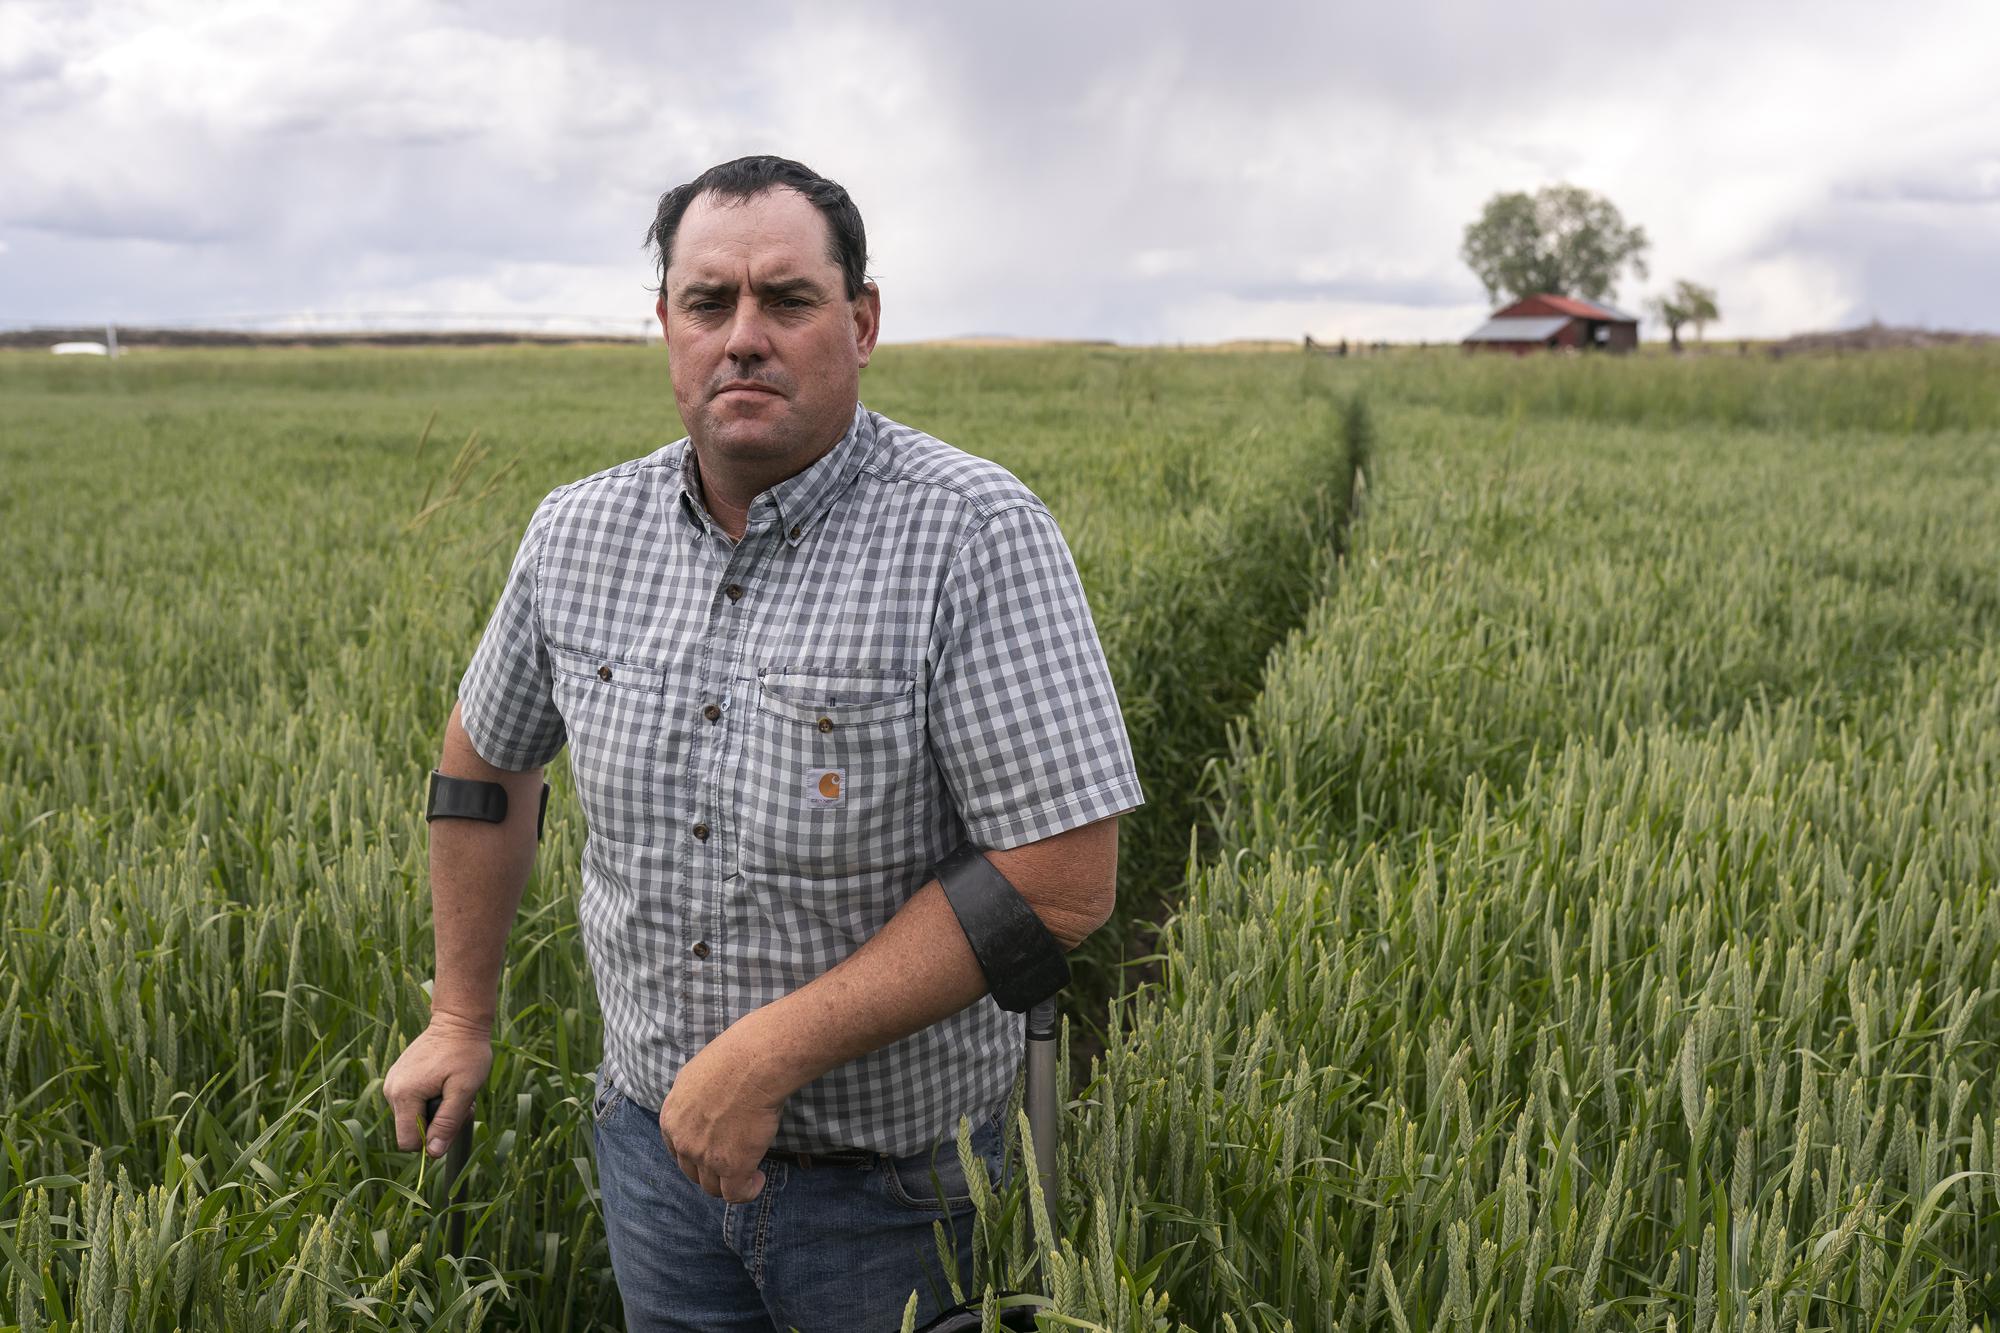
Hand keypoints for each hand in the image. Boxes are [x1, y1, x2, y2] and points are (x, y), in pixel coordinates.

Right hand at [383, 1011, 492, 1156]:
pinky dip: (429, 1098)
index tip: (451, 1120)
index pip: (408, 1141)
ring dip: (435, 1110)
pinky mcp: (398, 1077)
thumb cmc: (466, 1053)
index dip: (431, 1139)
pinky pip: (412, 1102)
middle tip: (457, 1100)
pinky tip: (443, 1082)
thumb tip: (432, 1153)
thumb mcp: (463, 1090)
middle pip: (411, 1129)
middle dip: (436, 1122)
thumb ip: (447, 1122)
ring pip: (412, 1116)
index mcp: (404, 1095)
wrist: (458, 1020)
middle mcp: (391, 1090)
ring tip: (452, 1088)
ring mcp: (393, 1082)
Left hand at [659, 1011, 791, 1201]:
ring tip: (748, 1172)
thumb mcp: (696, 1075)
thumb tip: (702, 1104)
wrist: (754, 1063)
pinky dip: (747, 1190)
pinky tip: (758, 1179)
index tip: (713, 1150)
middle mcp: (682, 1141)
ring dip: (729, 1182)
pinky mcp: (731, 1167)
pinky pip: (735, 1194)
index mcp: (671, 1118)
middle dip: (711, 1170)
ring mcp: (705, 1157)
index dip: (695, 1154)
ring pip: (712, 1187)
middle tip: (732, 1159)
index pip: (676, 1150)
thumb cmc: (733, 1058)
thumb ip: (692, 1098)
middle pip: (692, 1172)